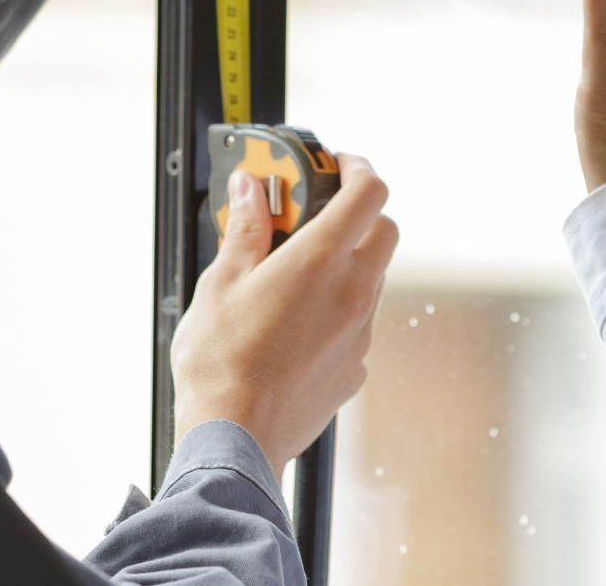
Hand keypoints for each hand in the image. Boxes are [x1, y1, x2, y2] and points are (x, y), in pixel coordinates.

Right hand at [170, 155, 398, 482]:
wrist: (235, 440)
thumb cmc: (220, 364)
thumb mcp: (221, 283)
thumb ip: (244, 230)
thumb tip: (249, 190)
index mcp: (320, 260)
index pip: (369, 191)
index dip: (357, 167)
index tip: (336, 165)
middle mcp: (353, 292)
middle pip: (384, 230)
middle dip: (358, 213)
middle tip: (315, 216)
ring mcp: (360, 333)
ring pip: (373, 277)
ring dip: (347, 262)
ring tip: (295, 274)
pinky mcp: (355, 367)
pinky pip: (359, 322)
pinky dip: (339, 308)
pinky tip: (296, 323)